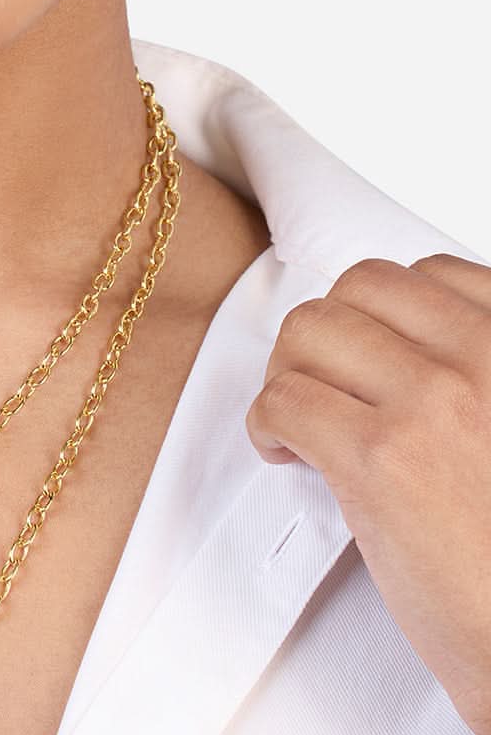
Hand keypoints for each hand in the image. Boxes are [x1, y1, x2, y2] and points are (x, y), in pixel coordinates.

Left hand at [245, 253, 490, 734]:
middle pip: (358, 287)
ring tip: (303, 423)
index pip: (429, 276)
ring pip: (309, 328)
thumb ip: (476, 377)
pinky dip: (266, 424)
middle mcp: (487, 356)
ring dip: (289, 372)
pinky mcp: (380, 458)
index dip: (379, 316)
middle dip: (325, 334)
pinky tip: (289, 457)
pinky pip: (282, 398)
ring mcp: (434, 401)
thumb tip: (401, 345)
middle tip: (323, 387)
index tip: (367, 362)